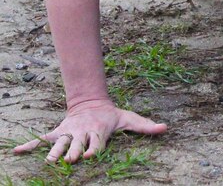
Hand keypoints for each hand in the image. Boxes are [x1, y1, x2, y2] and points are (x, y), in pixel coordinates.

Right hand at [12, 98, 166, 163]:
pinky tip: (16, 152)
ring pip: (58, 144)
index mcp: (99, 131)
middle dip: (72, 153)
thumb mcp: (130, 119)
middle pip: (75, 145)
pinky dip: (29, 146)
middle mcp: (82, 132)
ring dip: (54, 152)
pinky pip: (42, 139)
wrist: (92, 103)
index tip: (88, 155)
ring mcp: (68, 132)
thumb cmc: (112, 116)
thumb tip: (165, 128)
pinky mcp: (58, 132)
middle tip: (70, 160)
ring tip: (49, 161)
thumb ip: (146, 126)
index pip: (95, 143)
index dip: (92, 149)